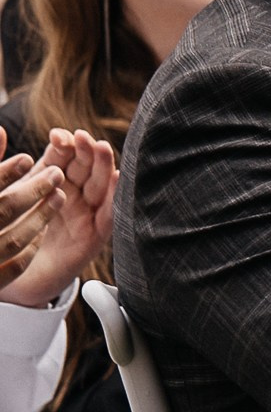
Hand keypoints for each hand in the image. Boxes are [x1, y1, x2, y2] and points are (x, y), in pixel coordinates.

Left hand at [0, 128, 117, 305]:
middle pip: (85, 167)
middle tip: (83, 138)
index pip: (62, 156)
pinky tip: (117, 180)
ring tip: (102, 149)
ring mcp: (85, 214)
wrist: (11, 275)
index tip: (58, 137)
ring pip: (99, 186)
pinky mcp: (94, 236)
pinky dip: (114, 197)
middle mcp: (72, 194)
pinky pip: (108, 216)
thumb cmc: (9, 233)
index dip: (64, 144)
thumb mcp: (8, 195)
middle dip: (86, 150)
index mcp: (51, 181)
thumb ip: (4, 167)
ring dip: (104, 166)